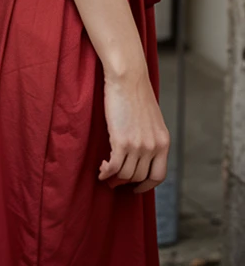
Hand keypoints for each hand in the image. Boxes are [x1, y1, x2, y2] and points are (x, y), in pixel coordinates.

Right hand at [98, 67, 169, 193]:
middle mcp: (153, 147)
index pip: (158, 175)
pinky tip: (101, 170)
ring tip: (106, 173)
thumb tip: (141, 153)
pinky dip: (106, 172)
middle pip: (139, 176)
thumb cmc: (136, 94)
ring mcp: (138, 146)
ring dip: (114, 178)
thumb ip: (150, 137)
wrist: (128, 78)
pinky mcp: (122, 142)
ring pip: (125, 174)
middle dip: (126, 182)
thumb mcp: (152, 119)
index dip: (146, 185)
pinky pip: (114, 167)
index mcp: (163, 142)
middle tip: (115, 180)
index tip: (136, 187)